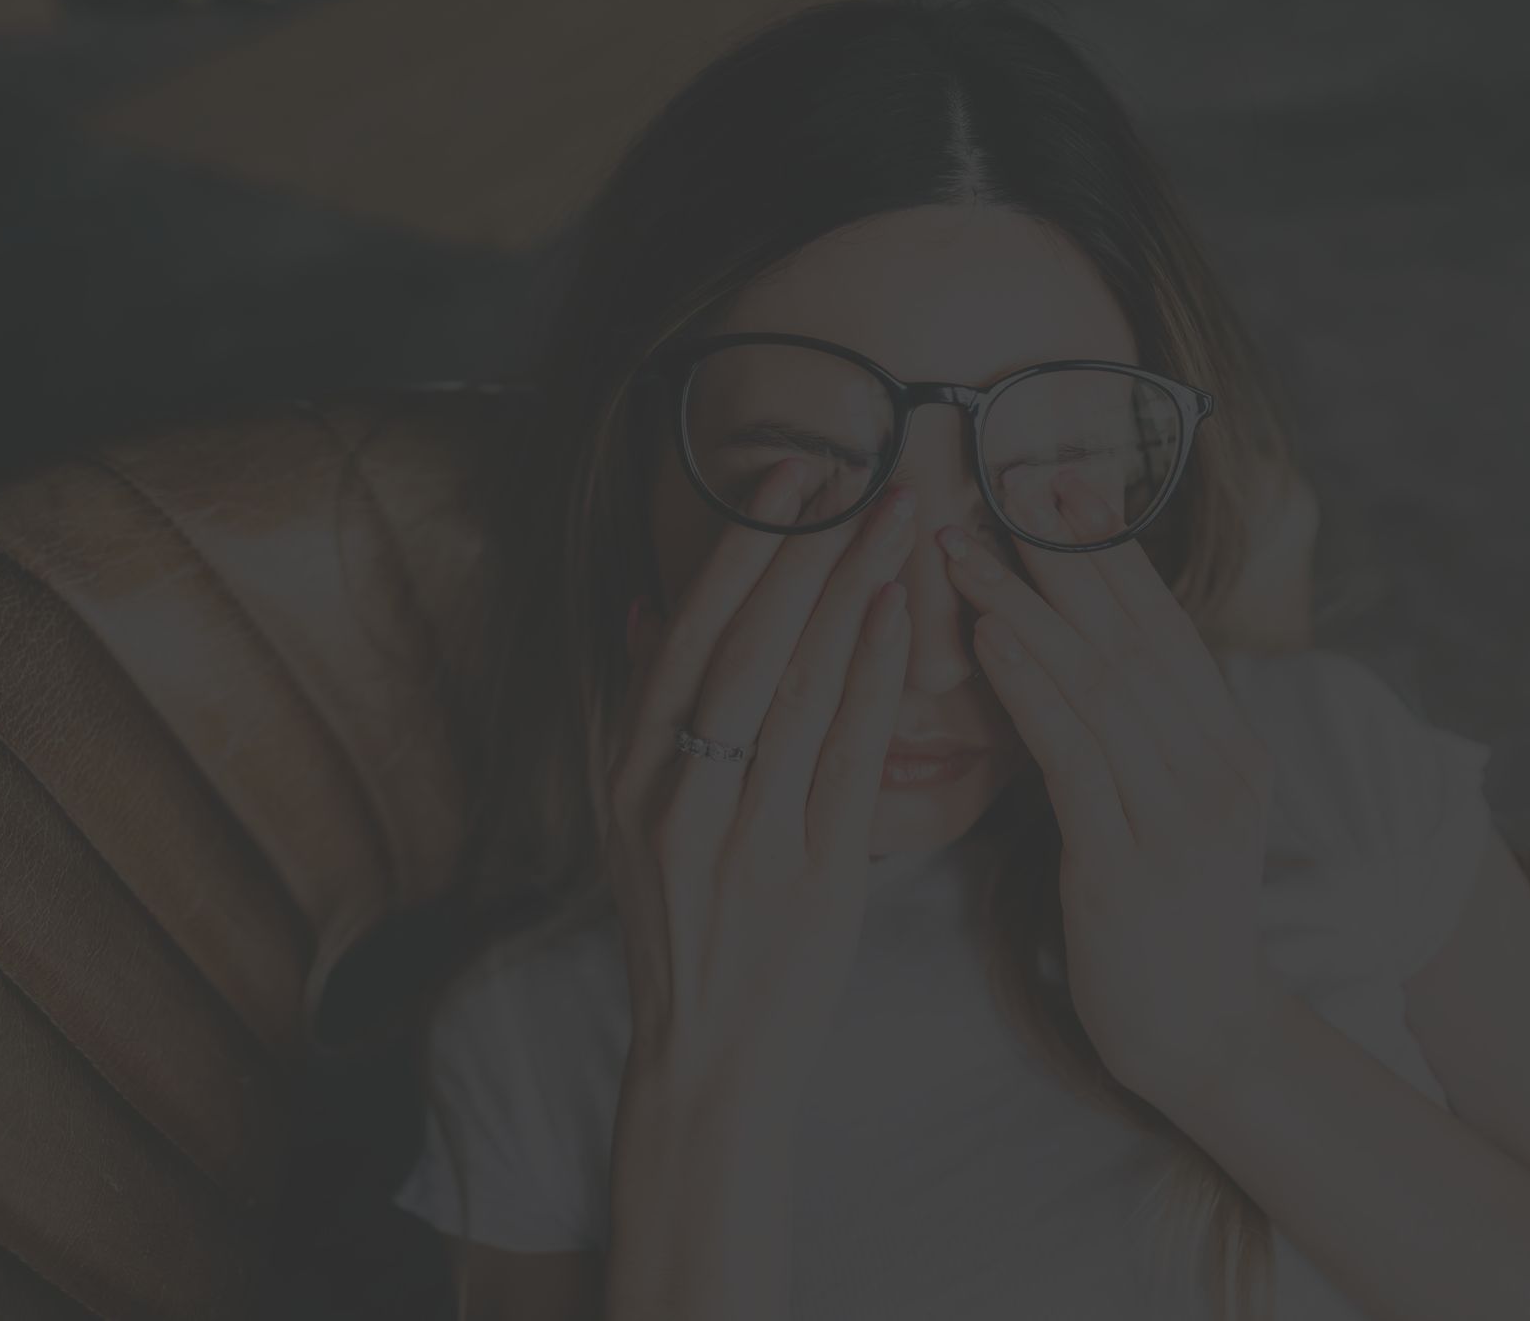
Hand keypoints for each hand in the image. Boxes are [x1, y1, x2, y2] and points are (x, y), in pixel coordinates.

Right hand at [605, 460, 914, 1106]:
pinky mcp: (812, 875)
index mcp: (631, 773)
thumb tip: (645, 604)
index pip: (687, 632)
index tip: (786, 474)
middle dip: (805, 547)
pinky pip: (845, 756)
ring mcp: (743, 835)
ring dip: (850, 589)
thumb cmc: (683, 927)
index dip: (739, 546)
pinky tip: (898, 614)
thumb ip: (641, 711)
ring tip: (895, 519)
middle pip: (746, 643)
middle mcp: (677, 795)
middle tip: (860, 471)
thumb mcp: (633, 818)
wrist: (706, 1058)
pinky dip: (870, 677)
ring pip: (798, 686)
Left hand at [938, 467, 1279, 1108]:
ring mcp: (1181, 819)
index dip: (1110, 550)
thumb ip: (1142, 731)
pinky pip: (1074, 759)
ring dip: (1025, 607)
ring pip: (1099, 686)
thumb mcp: (1170, 809)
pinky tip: (986, 641)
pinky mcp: (1130, 869)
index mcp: (1229, 747)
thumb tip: (1078, 641)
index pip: (1165, 626)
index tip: (1056, 480)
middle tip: (1004, 479)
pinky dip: (1030, 690)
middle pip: (1133, 636)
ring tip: (964, 549)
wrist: (1199, 1035)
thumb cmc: (1165, 916)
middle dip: (1065, 553)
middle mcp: (1218, 770)